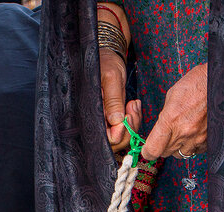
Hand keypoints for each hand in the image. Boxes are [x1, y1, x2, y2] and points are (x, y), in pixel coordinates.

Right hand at [98, 4, 141, 151]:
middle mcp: (95, 120)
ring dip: (132, 123)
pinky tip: (134, 106)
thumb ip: (113, 100)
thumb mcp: (111, 77)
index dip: (119, 132)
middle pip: (114, 142)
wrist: (106, 57)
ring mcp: (104, 121)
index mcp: (89, 112)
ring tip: (134, 104)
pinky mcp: (111, 119)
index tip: (128, 114)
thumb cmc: (105, 63)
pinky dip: (133, 119)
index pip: (105, 137)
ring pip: (121, 137)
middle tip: (133, 108)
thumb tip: (116, 121)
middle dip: (128, 128)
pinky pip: (124, 128)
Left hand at [141, 62, 207, 160]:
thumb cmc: (196, 84)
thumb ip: (164, 118)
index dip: (148, 152)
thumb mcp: (172, 97)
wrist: (219, 82)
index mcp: (170, 120)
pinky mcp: (209, 139)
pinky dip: (193, 145)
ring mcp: (198, 137)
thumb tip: (160, 130)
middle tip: (167, 136)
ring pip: (181, 154)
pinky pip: (196, 151)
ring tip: (182, 133)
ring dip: (178, 147)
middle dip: (163, 147)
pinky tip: (194, 134)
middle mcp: (184, 132)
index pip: (153, 150)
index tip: (148, 149)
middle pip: (166, 153)